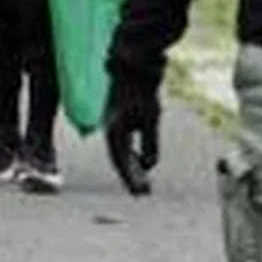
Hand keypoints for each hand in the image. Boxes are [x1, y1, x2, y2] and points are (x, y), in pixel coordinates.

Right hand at [104, 74, 160, 195]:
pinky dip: (133, 155)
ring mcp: (113, 125)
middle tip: (145, 193)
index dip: (131, 179)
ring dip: (132, 168)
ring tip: (145, 182)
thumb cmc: (142, 91)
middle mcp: (110, 129)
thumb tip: (149, 166)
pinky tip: (142, 163)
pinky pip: (124, 145)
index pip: (121, 162)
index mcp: (114, 130)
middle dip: (132, 177)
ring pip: (121, 153)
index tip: (142, 193)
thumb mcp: (151, 118)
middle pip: (120, 160)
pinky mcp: (119, 121)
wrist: (134, 67)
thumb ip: (149, 143)